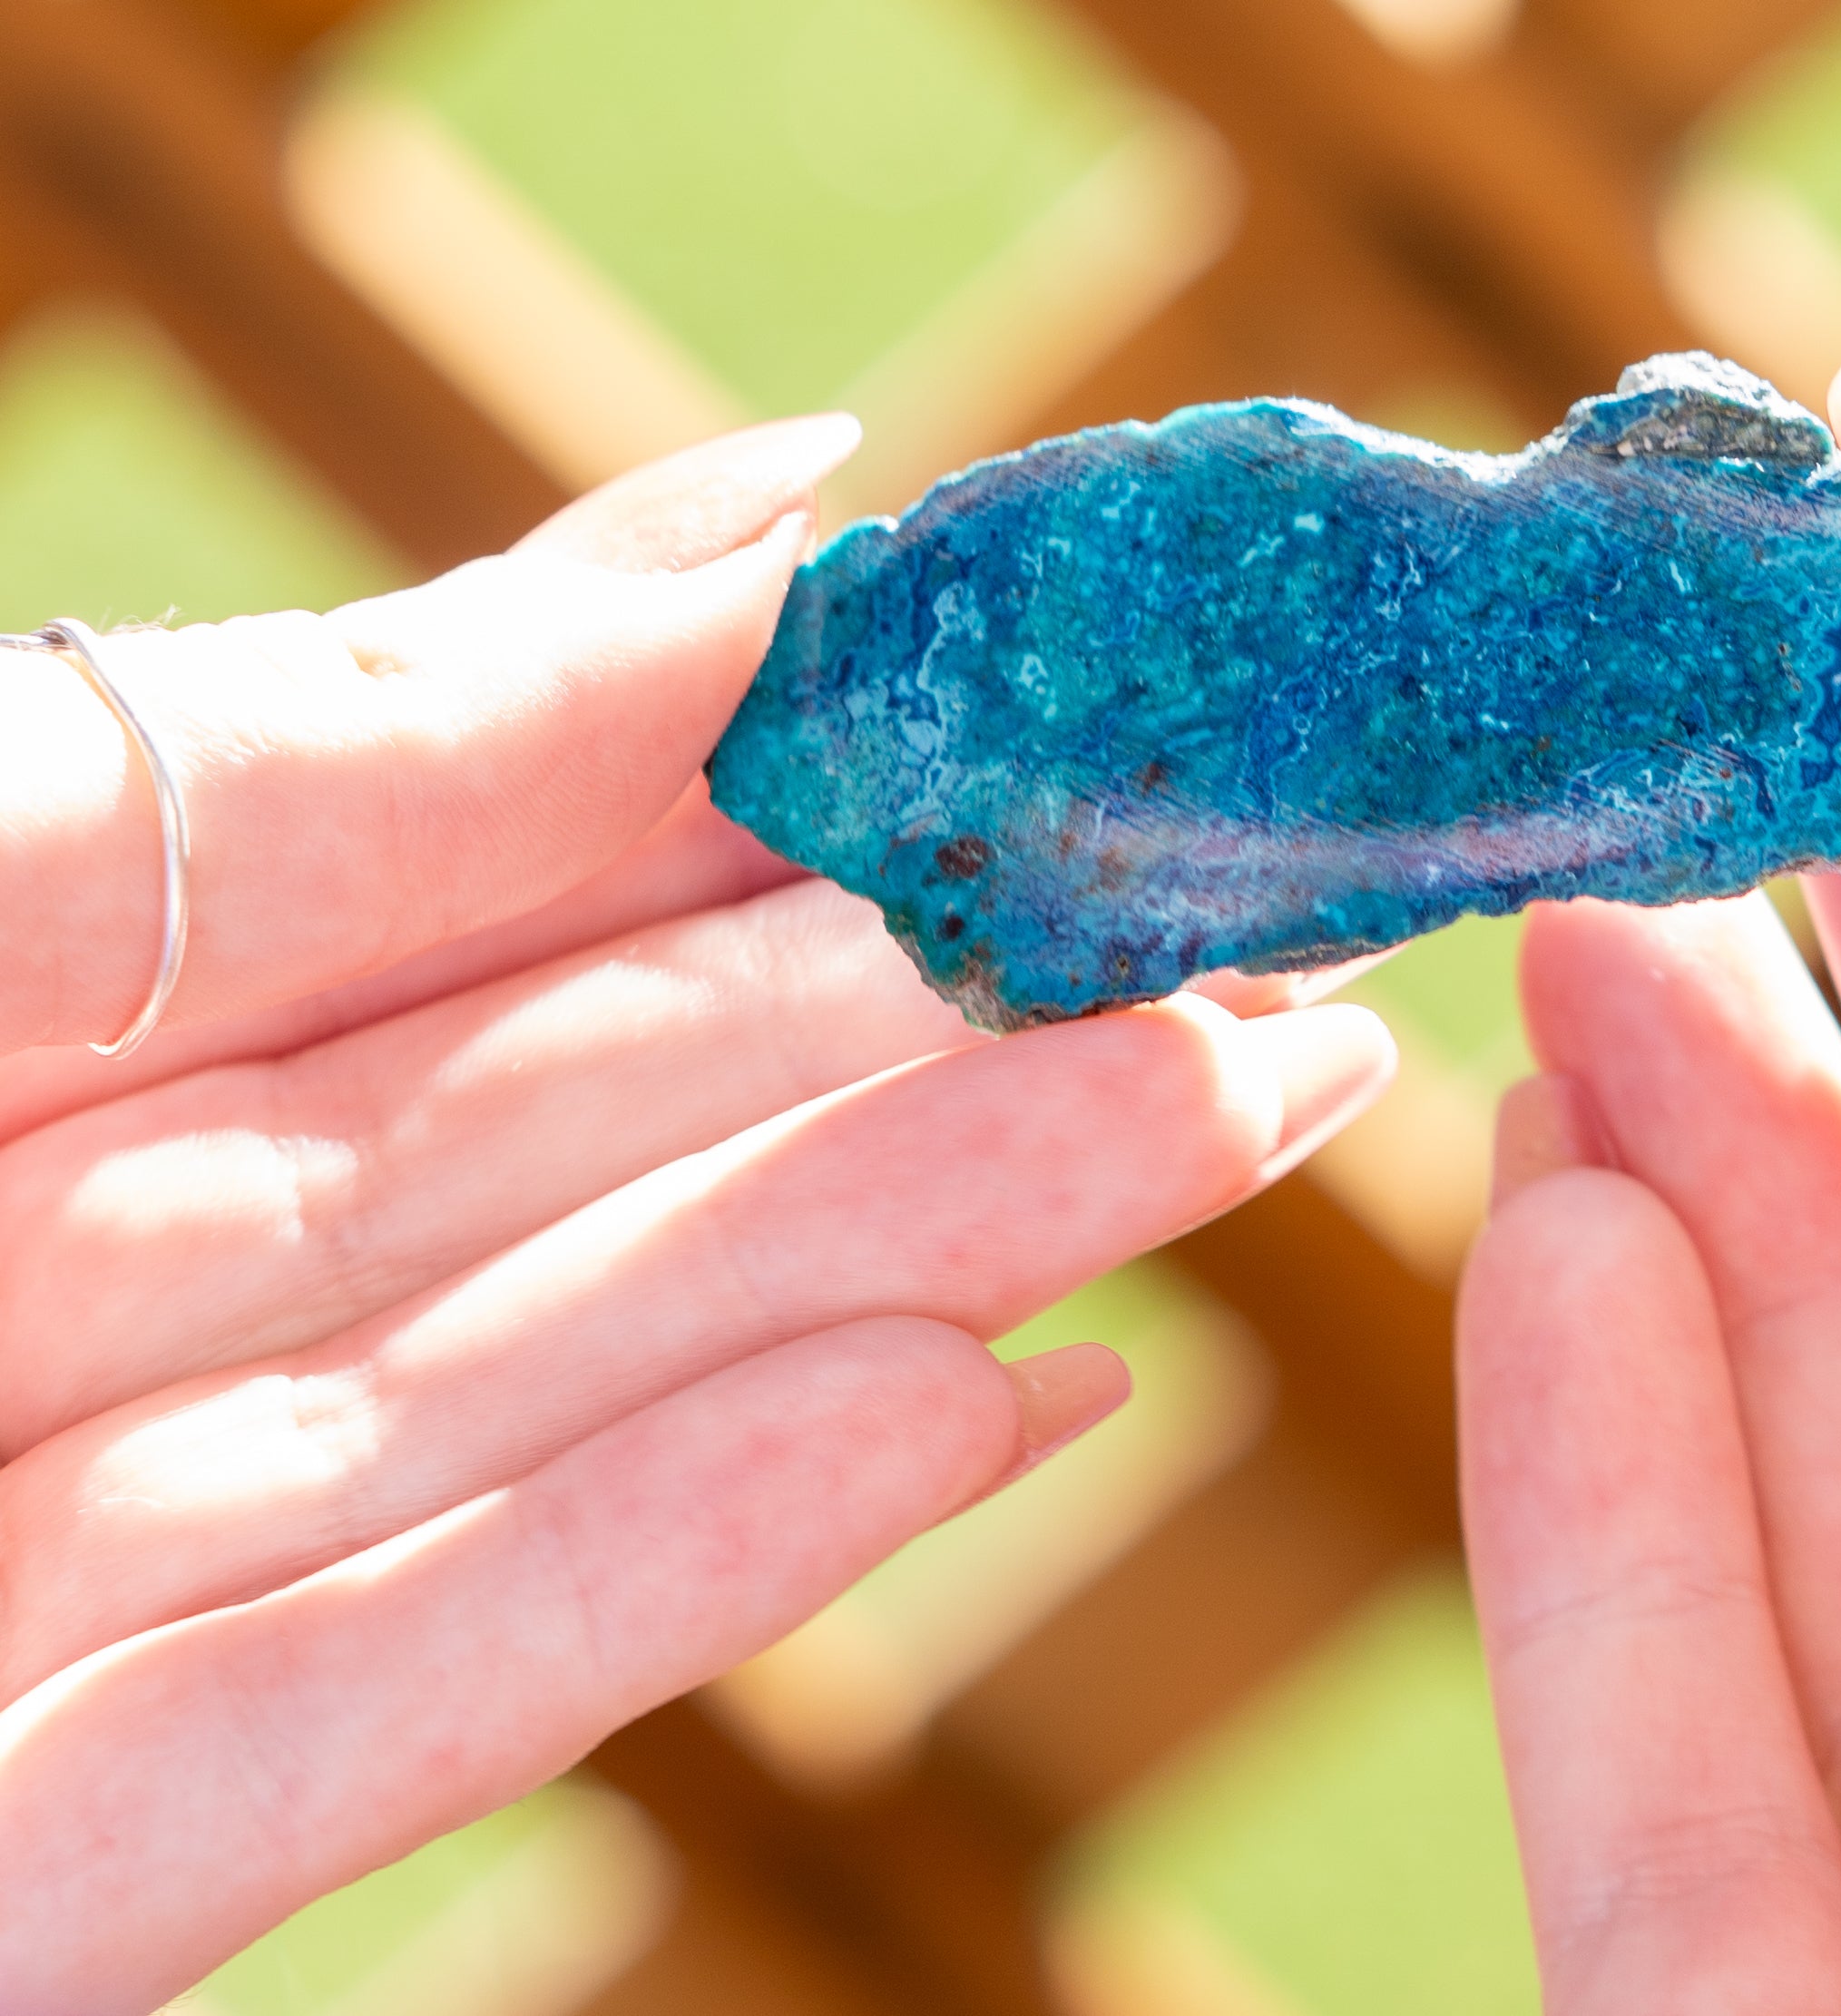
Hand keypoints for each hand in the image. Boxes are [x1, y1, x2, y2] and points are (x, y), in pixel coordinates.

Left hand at [0, 421, 1390, 2015]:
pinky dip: (664, 1578)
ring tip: (1243, 1136)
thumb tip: (802, 514)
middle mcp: (66, 1278)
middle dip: (966, 1065)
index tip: (1153, 753)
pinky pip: (335, 1729)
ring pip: (549, 1410)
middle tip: (1307, 974)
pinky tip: (980, 1416)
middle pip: (601, 1167)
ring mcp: (35, 1583)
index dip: (855, 825)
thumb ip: (391, 737)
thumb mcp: (9, 838)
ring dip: (918, 1276)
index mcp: (47, 999)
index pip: (526, 896)